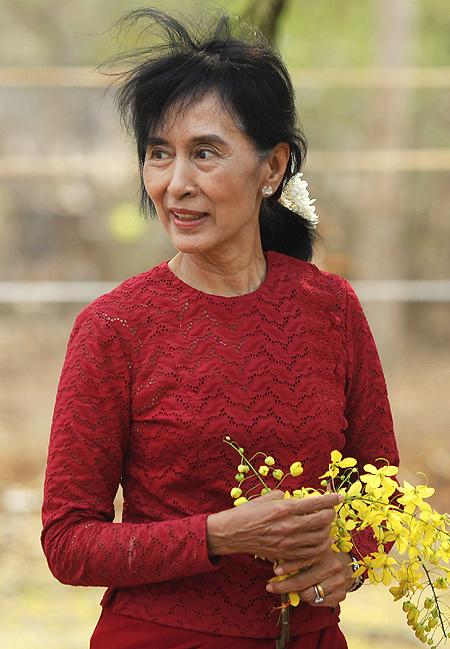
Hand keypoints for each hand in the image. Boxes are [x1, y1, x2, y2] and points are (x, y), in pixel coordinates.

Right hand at [206, 490, 341, 562]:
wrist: (233, 533)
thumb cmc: (248, 512)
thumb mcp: (266, 498)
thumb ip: (284, 496)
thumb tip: (296, 498)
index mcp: (285, 508)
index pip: (315, 503)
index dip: (331, 499)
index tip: (340, 496)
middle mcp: (289, 526)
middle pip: (322, 521)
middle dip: (331, 515)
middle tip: (331, 511)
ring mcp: (288, 543)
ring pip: (320, 539)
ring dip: (327, 532)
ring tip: (327, 527)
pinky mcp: (286, 555)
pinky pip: (310, 555)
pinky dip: (319, 548)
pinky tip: (319, 542)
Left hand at [266, 548, 354, 607]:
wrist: (346, 567)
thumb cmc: (321, 558)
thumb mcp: (311, 552)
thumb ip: (297, 556)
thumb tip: (275, 562)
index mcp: (324, 552)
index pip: (303, 560)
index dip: (288, 566)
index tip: (276, 571)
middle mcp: (332, 567)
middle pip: (303, 582)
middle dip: (284, 586)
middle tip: (271, 587)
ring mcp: (338, 582)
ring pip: (309, 595)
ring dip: (298, 594)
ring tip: (292, 589)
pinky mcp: (340, 595)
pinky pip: (317, 603)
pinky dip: (310, 600)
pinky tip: (308, 592)